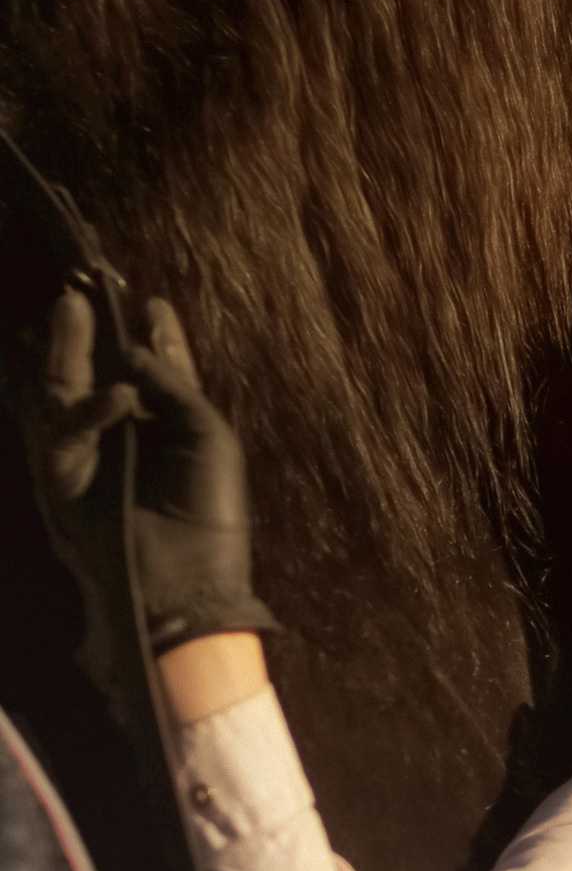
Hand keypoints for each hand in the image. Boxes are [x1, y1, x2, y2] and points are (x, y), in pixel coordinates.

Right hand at [30, 290, 266, 651]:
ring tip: (73, 307)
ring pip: (65, 393)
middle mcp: (124, 437)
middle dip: (91, 331)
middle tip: (85, 289)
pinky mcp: (63, 480)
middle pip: (100, 373)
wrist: (189, 581)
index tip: (149, 299)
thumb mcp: (208, 436)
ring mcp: (88, 457)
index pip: (154, 371)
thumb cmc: (210, 512)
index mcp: (167, 427)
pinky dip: (91, 412)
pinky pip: (65, 434)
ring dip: (68, 350)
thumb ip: (175, 387)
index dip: (153, 336)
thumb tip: (137, 346)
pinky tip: (119, 396)